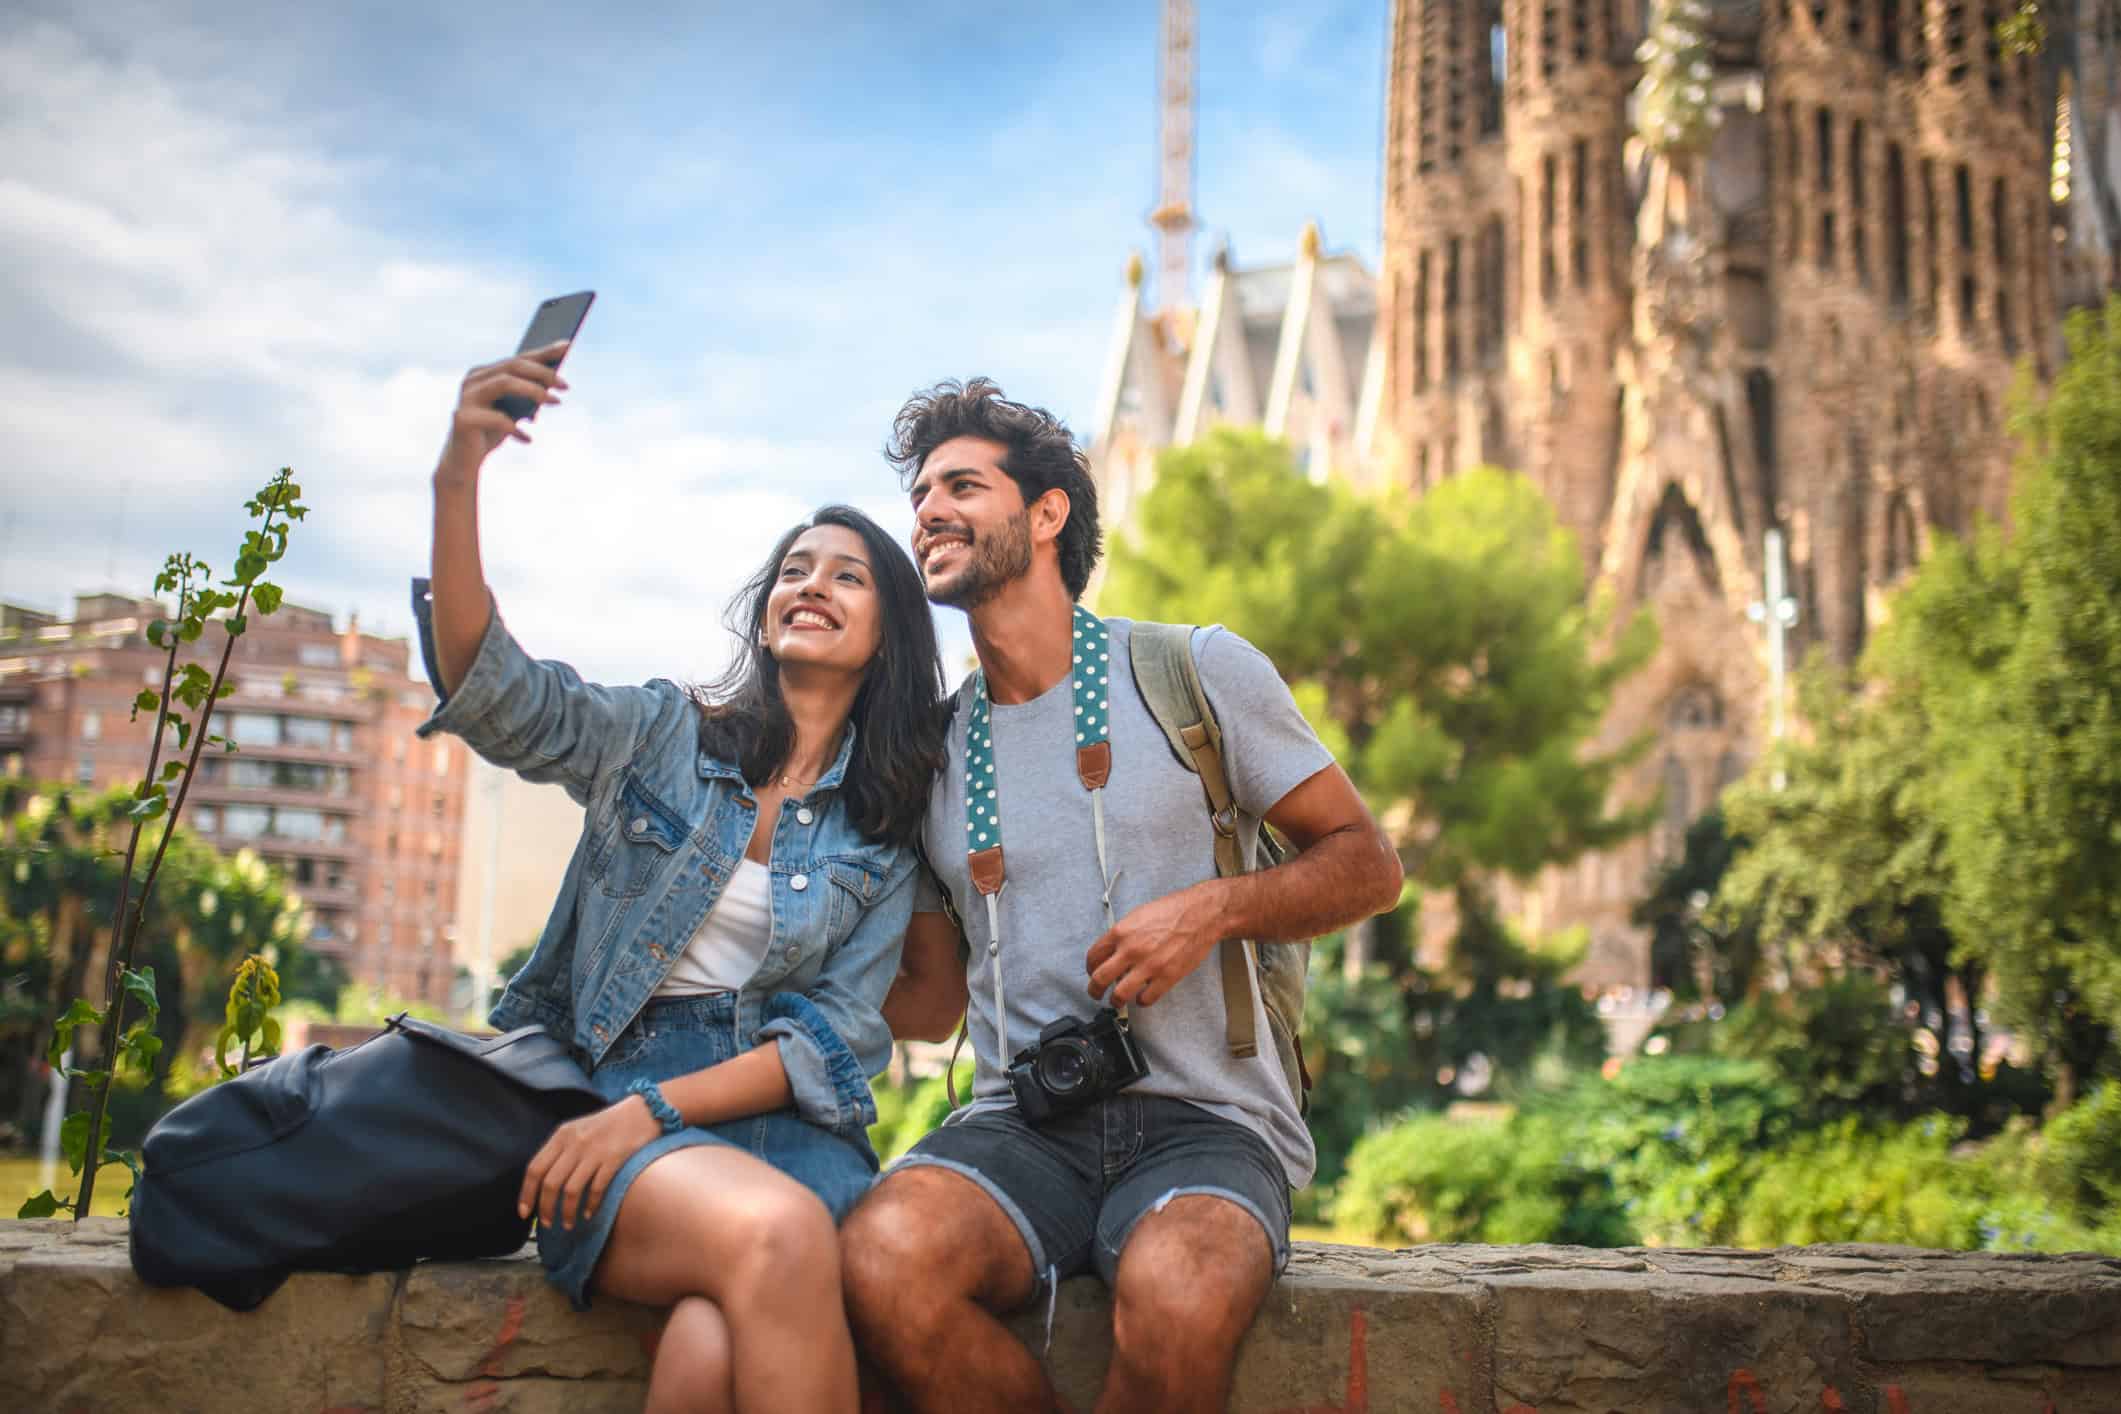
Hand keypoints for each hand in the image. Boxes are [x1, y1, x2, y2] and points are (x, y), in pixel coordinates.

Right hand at [437, 341, 569, 478]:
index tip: (568, 346)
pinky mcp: (462, 418)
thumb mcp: (514, 412)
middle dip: (543, 373)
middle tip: (566, 385)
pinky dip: (515, 428)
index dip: (543, 352)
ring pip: (504, 382)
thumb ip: (528, 395)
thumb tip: (557, 382)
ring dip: (533, 390)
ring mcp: (466, 397)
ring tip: (555, 401)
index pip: (518, 358)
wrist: (462, 463)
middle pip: (513, 366)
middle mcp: (473, 379)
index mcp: (485, 373)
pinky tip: (527, 439)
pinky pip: (497, 418)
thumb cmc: (491, 433)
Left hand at [518, 1093, 659, 1229]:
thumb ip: (560, 1151)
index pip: (535, 1169)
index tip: (524, 1213)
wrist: (643, 1111)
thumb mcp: (578, 1130)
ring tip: (568, 1224)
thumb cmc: (608, 1125)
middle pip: (550, 1183)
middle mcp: (575, 1143)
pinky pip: (596, 1188)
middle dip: (545, 1209)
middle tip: (547, 1224)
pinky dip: (590, 1205)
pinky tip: (589, 1214)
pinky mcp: (614, 1159)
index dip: (526, 1194)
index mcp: (562, 1135)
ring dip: (566, 1212)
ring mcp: (594, 1151)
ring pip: (571, 1190)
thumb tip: (543, 1183)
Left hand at [1084, 883, 1228, 1008]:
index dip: (1090, 968)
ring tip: (1117, 1001)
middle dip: (1094, 990)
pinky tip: (1142, 997)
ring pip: (1119, 994)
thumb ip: (1122, 934)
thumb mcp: (1138, 915)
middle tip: (1096, 993)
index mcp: (1121, 932)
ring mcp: (1148, 965)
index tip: (1093, 972)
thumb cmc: (1173, 911)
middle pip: (1099, 979)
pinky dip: (1141, 1001)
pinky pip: (1146, 999)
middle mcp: (1131, 949)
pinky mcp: (1166, 977)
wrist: (1201, 914)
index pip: (1093, 956)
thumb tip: (1112, 951)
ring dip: (1115, 1001)